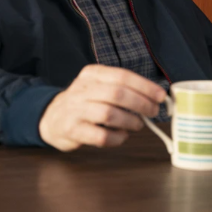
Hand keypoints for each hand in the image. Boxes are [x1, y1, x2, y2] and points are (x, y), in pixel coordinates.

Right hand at [38, 64, 166, 151]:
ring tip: (137, 125)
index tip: (161, 96)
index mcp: (92, 74)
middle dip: (141, 104)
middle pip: (118, 94)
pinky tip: (122, 136)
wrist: (51, 118)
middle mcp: (82, 89)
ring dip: (130, 121)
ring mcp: (74, 110)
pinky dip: (117, 137)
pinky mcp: (72, 130)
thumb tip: (157, 96)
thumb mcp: (99, 87)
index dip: (145, 86)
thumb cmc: (85, 102)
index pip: (123, 76)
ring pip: (109, 114)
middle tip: (153, 112)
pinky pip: (101, 136)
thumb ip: (124, 88)